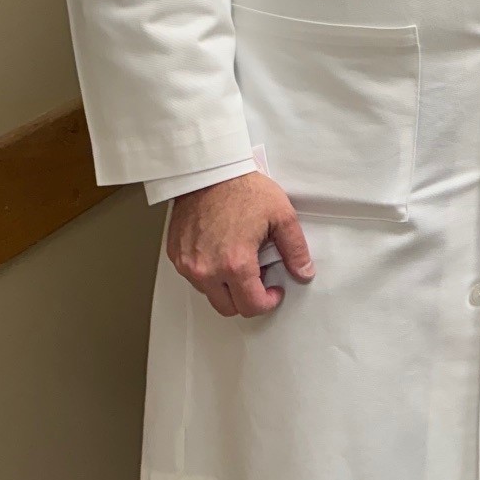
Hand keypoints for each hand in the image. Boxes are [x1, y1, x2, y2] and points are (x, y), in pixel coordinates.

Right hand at [165, 172, 312, 317]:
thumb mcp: (282, 216)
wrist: (210, 172)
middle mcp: (206, 269)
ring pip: (209, 293)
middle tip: (259, 277)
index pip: (250, 306)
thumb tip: (304, 272)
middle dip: (247, 299)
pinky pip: (194, 276)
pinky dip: (209, 272)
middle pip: (228, 307)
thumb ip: (296, 250)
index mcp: (235, 264)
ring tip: (240, 260)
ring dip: (227, 286)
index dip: (268, 302)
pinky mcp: (175, 255)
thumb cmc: (244, 189)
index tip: (274, 290)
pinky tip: (222, 252)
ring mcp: (187, 264)